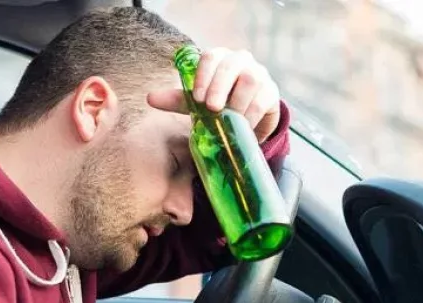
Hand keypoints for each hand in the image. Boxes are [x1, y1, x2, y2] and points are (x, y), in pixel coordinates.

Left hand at [147, 47, 281, 141]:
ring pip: (250, 80)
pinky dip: (251, 114)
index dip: (203, 76)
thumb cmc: (218, 104)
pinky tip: (243, 125)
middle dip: (220, 87)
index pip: (211, 57)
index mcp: (219, 59)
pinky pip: (263, 100)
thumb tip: (150, 98)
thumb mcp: (196, 103)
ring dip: (237, 102)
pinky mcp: (271, 92)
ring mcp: (258, 74)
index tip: (197, 98)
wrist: (245, 119)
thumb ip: (176, 99)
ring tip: (228, 120)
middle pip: (232, 65)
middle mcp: (240, 61)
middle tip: (212, 108)